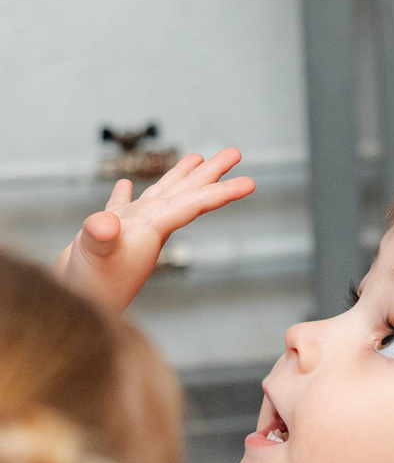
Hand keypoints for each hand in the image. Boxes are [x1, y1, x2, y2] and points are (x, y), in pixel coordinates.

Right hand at [56, 150, 254, 316]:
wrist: (71, 310)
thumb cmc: (89, 288)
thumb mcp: (95, 256)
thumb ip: (101, 238)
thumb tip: (105, 224)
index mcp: (154, 228)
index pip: (196, 204)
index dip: (223, 191)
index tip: (252, 183)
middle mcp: (147, 226)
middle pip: (187, 192)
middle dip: (210, 172)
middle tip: (235, 152)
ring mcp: (128, 230)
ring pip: (160, 195)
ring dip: (179, 176)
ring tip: (197, 157)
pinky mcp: (103, 236)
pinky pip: (119, 207)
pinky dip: (123, 194)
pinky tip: (125, 184)